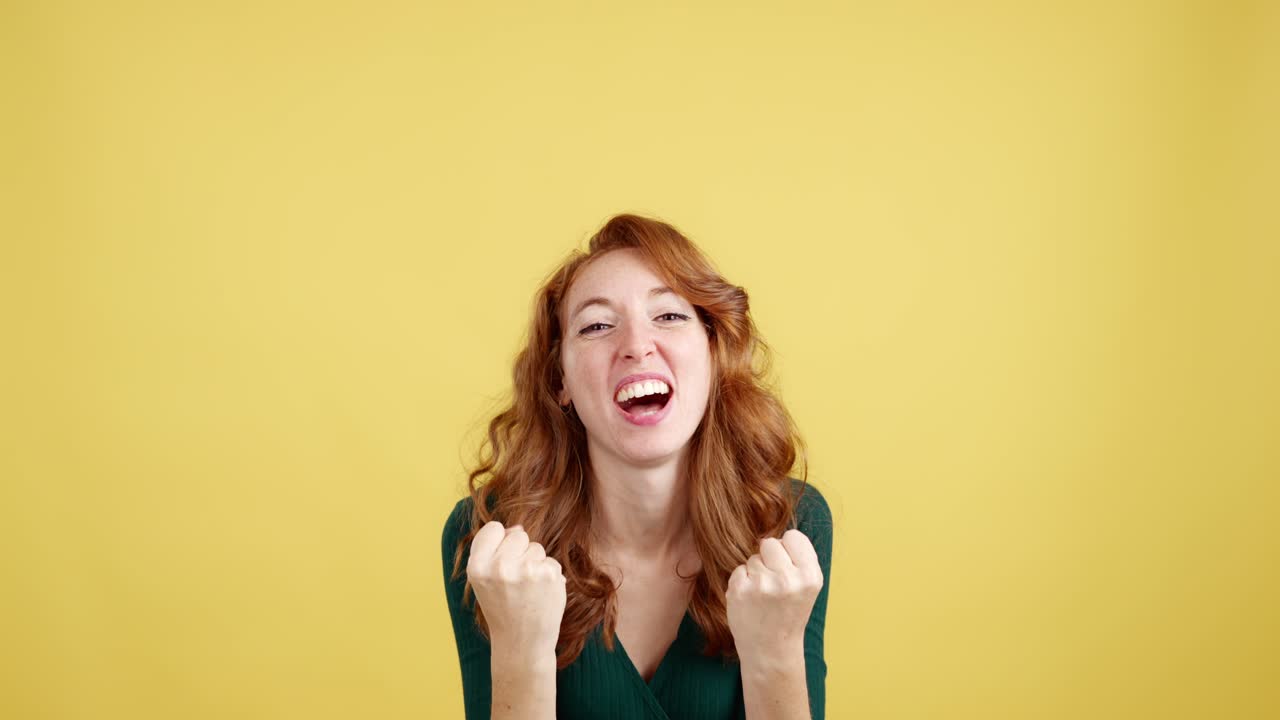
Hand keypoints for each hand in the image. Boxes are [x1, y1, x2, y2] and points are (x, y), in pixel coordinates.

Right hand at [466, 522, 566, 656]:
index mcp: (477, 567)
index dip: (499, 542)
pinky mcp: (548, 575)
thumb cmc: (502, 608)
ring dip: (535, 564)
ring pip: (536, 547)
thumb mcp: (484, 579)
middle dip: (520, 552)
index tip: (500, 563)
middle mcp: (499, 567)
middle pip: (518, 534)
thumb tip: (517, 526)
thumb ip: (494, 549)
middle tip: (516, 581)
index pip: (493, 528)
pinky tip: (541, 594)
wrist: (521, 643)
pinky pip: (551, 561)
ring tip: (527, 589)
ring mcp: (525, 570)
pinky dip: (549, 575)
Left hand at [725, 529, 823, 660]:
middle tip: (773, 582)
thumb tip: (778, 528)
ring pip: (753, 557)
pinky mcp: (740, 590)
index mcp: (810, 576)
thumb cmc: (789, 613)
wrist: (771, 649)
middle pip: (769, 543)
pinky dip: (742, 582)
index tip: (788, 566)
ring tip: (763, 595)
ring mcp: (763, 585)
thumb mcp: (806, 586)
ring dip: (755, 572)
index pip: (793, 536)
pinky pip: (739, 569)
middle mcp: (788, 579)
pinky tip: (750, 600)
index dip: (787, 549)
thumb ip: (798, 558)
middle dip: (769, 558)